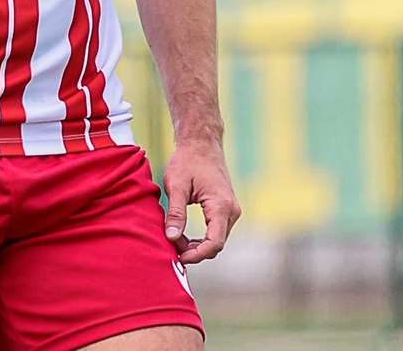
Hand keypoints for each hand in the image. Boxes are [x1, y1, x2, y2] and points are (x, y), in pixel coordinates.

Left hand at [162, 136, 241, 264]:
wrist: (201, 144)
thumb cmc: (187, 161)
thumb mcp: (176, 186)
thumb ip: (175, 213)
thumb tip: (171, 238)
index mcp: (221, 206)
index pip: (214, 243)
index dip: (195, 255)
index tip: (177, 257)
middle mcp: (232, 210)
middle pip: (216, 245)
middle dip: (194, 252)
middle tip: (170, 246)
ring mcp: (232, 210)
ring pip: (216, 240)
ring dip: (196, 246)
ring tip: (175, 238)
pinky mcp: (227, 210)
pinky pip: (216, 232)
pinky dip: (201, 239)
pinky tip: (183, 235)